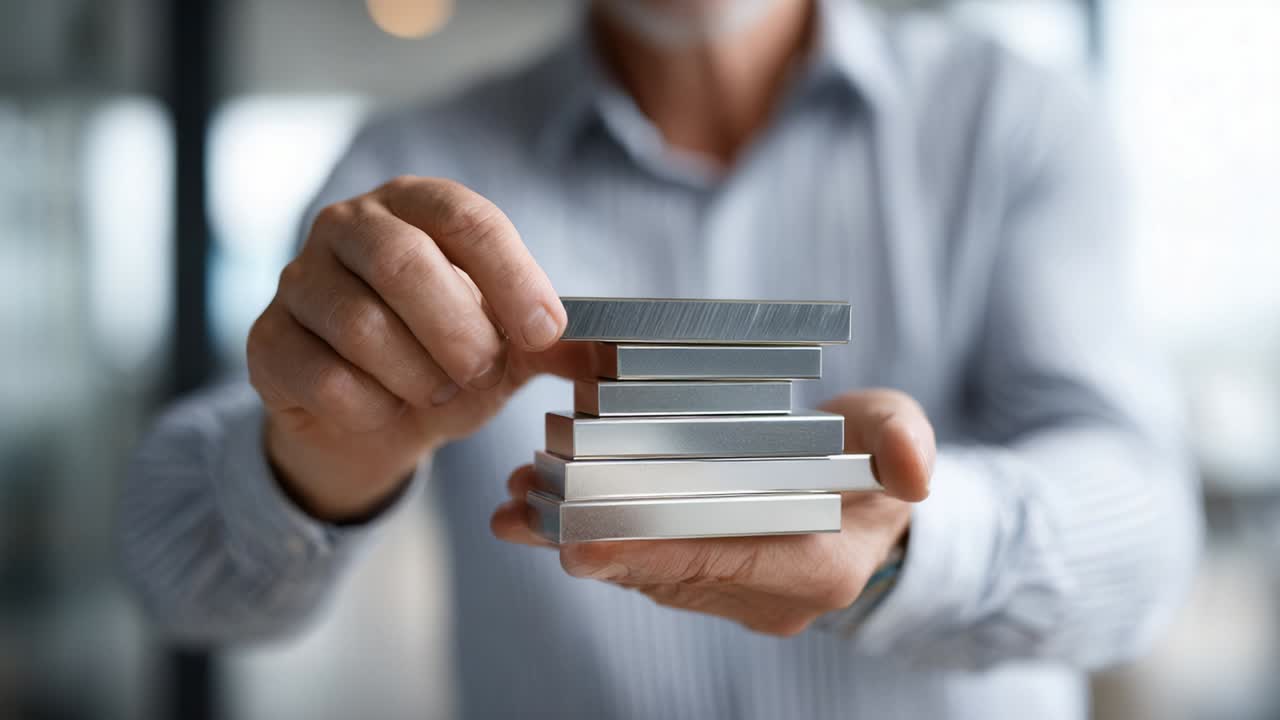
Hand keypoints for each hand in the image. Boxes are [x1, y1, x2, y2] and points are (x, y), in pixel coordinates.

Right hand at [248, 176, 595, 521]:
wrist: (369, 420)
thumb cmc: (443, 360)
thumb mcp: (507, 346)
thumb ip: (551, 341)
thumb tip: (605, 351)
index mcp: (416, 206)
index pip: (466, 218)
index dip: (513, 276)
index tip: (545, 332)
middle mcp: (349, 227)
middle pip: (403, 262)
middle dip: (458, 332)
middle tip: (481, 370)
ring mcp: (298, 281)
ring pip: (361, 326)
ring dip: (417, 375)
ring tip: (435, 389)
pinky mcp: (266, 342)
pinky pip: (322, 378)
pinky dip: (372, 408)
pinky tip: (385, 409)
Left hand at [491, 389, 934, 635]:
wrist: (869, 507)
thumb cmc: (877, 461)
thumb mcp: (900, 437)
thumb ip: (906, 445)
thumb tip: (914, 469)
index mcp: (815, 569)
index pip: (720, 565)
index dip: (649, 552)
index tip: (579, 544)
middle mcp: (765, 596)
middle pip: (664, 570)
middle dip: (589, 541)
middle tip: (524, 508)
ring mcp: (730, 593)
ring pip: (641, 569)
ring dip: (577, 537)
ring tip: (518, 498)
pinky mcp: (703, 577)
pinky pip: (638, 562)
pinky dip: (590, 535)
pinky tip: (536, 509)